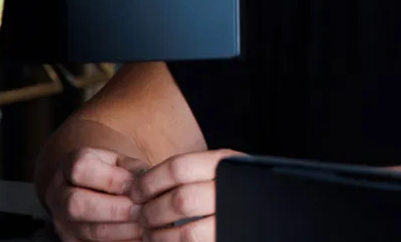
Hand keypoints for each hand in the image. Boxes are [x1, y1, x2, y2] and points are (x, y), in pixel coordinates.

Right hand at [45, 147, 146, 241]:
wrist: (95, 190)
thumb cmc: (115, 174)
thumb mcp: (123, 163)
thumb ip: (133, 169)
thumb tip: (148, 181)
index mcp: (71, 165)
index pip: (81, 169)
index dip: (112, 179)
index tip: (138, 187)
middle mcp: (59, 193)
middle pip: (77, 204)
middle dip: (116, 209)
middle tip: (142, 211)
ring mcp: (62, 220)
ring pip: (88, 230)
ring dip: (122, 230)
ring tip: (146, 226)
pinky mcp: (72, 241)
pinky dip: (122, 241)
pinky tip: (138, 237)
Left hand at [128, 149, 243, 241]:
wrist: (263, 207)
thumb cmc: (231, 188)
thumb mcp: (219, 170)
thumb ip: (191, 173)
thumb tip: (141, 184)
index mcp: (226, 165)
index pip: (179, 168)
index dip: (149, 182)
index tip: (137, 192)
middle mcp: (232, 190)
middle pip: (180, 201)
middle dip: (151, 212)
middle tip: (142, 216)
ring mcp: (233, 219)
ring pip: (185, 233)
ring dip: (158, 236)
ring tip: (150, 233)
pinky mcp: (226, 237)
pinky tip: (165, 241)